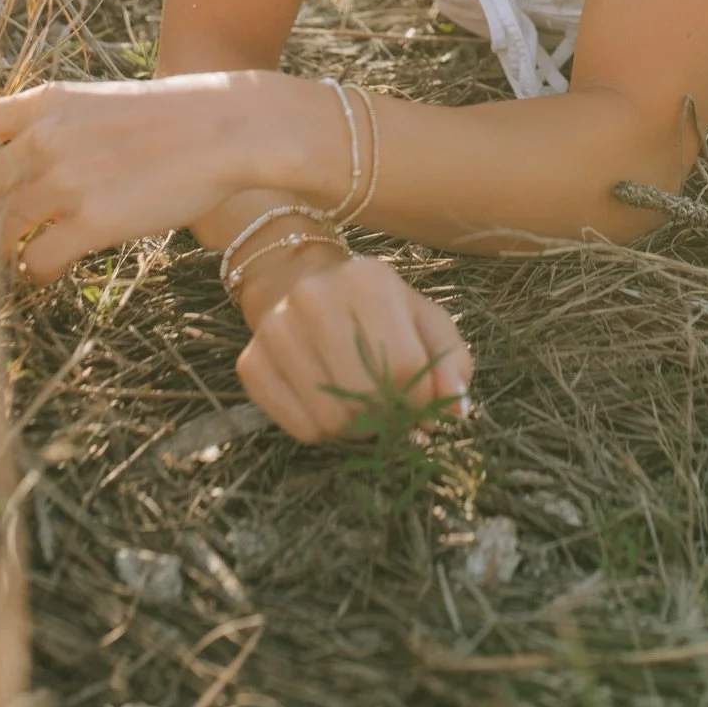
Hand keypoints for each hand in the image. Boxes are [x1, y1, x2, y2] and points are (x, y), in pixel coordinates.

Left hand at [0, 73, 279, 279]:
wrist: (227, 128)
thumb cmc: (174, 115)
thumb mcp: (102, 100)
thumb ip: (59, 124)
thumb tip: (28, 155)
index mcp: (46, 102)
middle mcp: (44, 139)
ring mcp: (64, 183)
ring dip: (2, 248)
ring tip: (14, 257)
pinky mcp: (90, 223)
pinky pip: (36, 259)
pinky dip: (35, 270)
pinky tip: (48, 271)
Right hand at [239, 255, 471, 443]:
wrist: (297, 278)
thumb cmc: (375, 305)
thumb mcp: (422, 318)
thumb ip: (450, 360)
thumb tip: (456, 410)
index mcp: (366, 281)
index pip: (403, 367)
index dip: (419, 397)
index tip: (417, 397)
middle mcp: (313, 298)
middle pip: (364, 397)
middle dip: (386, 414)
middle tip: (388, 403)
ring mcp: (276, 330)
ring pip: (331, 419)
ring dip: (355, 426)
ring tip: (358, 399)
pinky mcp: (251, 362)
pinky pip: (299, 428)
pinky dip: (321, 428)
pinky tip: (326, 400)